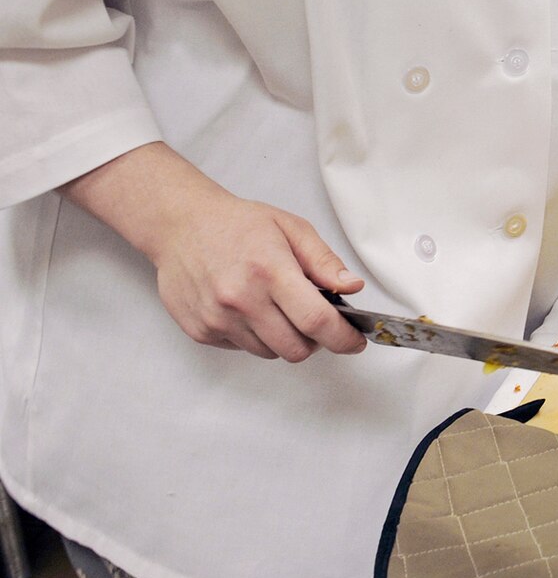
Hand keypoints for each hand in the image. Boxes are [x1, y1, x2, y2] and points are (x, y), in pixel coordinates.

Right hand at [146, 183, 369, 361]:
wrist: (182, 225)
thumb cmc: (237, 224)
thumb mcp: (292, 229)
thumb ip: (325, 262)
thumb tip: (353, 287)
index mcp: (270, 271)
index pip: (316, 321)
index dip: (343, 338)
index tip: (354, 341)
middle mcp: (241, 300)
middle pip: (295, 348)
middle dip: (315, 340)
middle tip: (314, 319)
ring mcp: (218, 319)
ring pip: (270, 353)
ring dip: (284, 339)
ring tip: (278, 307)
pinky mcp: (201, 331)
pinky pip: (243, 349)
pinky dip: (256, 337)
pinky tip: (251, 309)